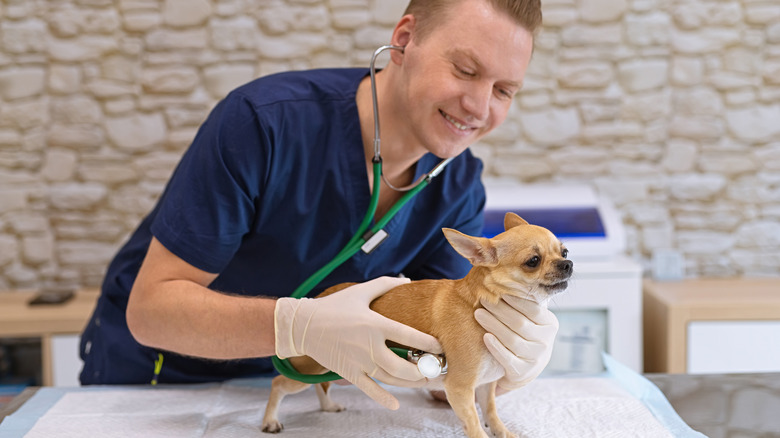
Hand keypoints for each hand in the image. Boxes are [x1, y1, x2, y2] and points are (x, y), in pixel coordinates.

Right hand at [274, 277, 441, 409]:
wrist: (302, 325)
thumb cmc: (333, 306)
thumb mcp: (360, 292)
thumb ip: (385, 285)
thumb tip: (407, 281)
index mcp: (375, 324)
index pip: (408, 336)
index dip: (428, 344)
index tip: (441, 348)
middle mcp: (369, 346)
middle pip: (403, 365)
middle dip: (422, 370)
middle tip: (434, 370)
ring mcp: (359, 362)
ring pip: (390, 379)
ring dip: (410, 383)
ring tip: (424, 382)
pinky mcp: (349, 373)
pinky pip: (369, 389)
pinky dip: (383, 398)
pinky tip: (396, 404)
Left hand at [474, 295, 558, 390]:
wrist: (523, 367)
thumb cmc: (523, 334)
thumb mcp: (529, 318)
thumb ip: (522, 301)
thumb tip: (502, 276)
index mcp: (550, 323)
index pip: (533, 309)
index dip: (515, 299)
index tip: (498, 289)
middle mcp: (546, 341)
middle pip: (520, 323)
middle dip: (499, 310)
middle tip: (482, 299)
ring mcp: (536, 358)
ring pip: (513, 340)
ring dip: (494, 325)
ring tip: (478, 314)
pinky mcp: (523, 372)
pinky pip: (508, 359)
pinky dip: (496, 347)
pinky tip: (485, 336)